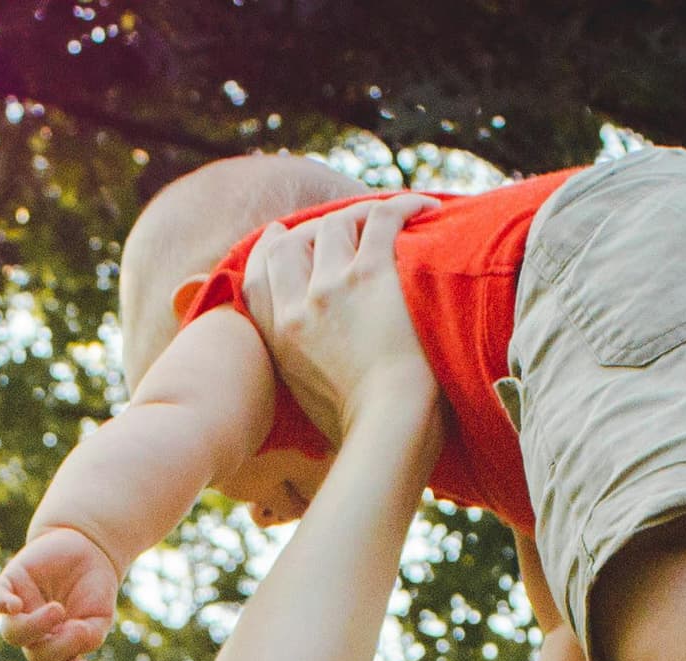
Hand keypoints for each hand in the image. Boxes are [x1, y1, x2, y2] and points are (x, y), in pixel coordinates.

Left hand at [0, 526, 122, 660]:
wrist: (88, 549)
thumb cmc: (94, 589)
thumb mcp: (100, 618)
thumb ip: (87, 638)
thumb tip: (73, 638)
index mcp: (55, 645)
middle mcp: (34, 632)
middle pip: (35, 654)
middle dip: (58, 645)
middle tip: (78, 625)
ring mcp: (20, 609)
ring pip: (13, 633)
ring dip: (35, 627)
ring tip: (57, 610)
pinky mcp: (10, 583)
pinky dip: (1, 603)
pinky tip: (14, 605)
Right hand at [242, 195, 438, 445]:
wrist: (389, 429)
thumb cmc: (364, 430)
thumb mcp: (312, 401)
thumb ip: (305, 372)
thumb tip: (319, 371)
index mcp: (282, 338)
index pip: (259, 277)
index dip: (268, 249)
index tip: (277, 234)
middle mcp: (300, 305)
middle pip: (292, 242)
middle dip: (312, 226)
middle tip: (343, 220)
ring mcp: (333, 286)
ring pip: (336, 224)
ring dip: (361, 214)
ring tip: (390, 216)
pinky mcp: (372, 273)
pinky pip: (382, 218)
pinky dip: (403, 206)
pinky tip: (426, 208)